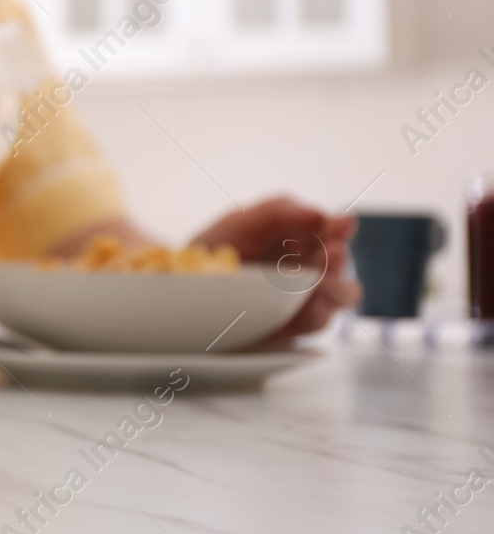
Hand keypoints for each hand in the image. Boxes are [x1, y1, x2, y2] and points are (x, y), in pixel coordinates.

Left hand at [189, 196, 360, 343]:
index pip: (333, 229)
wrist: (191, 282)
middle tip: (334, 252)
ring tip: (324, 281)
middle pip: (340, 261)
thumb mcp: (240, 222)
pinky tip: (312, 301)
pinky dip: (318, 311)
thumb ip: (276, 212)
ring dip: (338, 286)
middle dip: (339, 257)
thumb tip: (317, 213)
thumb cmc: (220, 246)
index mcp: (303, 234)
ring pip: (341, 293)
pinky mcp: (299, 321)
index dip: (341, 226)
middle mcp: (312, 262)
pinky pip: (318, 319)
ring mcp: (310, 293)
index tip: (342, 223)